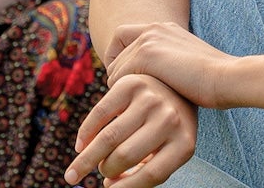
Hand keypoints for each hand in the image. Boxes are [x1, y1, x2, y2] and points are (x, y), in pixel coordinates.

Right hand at [68, 73, 196, 187]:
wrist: (173, 87)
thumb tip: (110, 184)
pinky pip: (99, 114)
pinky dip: (84, 135)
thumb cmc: (165, 130)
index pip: (152, 174)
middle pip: (125, 156)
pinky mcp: (131, 85)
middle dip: (106, 170)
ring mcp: (151, 100)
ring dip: (89, 158)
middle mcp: (170, 119)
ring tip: (81, 167)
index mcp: (183, 142)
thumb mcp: (165, 152)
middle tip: (102, 172)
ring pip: (108, 138)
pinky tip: (80, 147)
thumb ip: (143, 171)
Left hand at [103, 22, 232, 108]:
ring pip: (114, 70)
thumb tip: (154, 82)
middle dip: (117, 78)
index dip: (118, 57)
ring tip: (131, 108)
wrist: (227, 78)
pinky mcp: (146, 55)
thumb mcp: (188, 65)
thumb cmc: (214, 81)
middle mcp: (154, 29)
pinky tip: (136, 108)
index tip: (124, 78)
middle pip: (116, 55)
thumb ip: (169, 64)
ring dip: (120, 90)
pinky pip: (118, 79)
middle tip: (125, 99)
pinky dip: (122, 96)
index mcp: (164, 28)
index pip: (122, 36)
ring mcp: (149, 40)